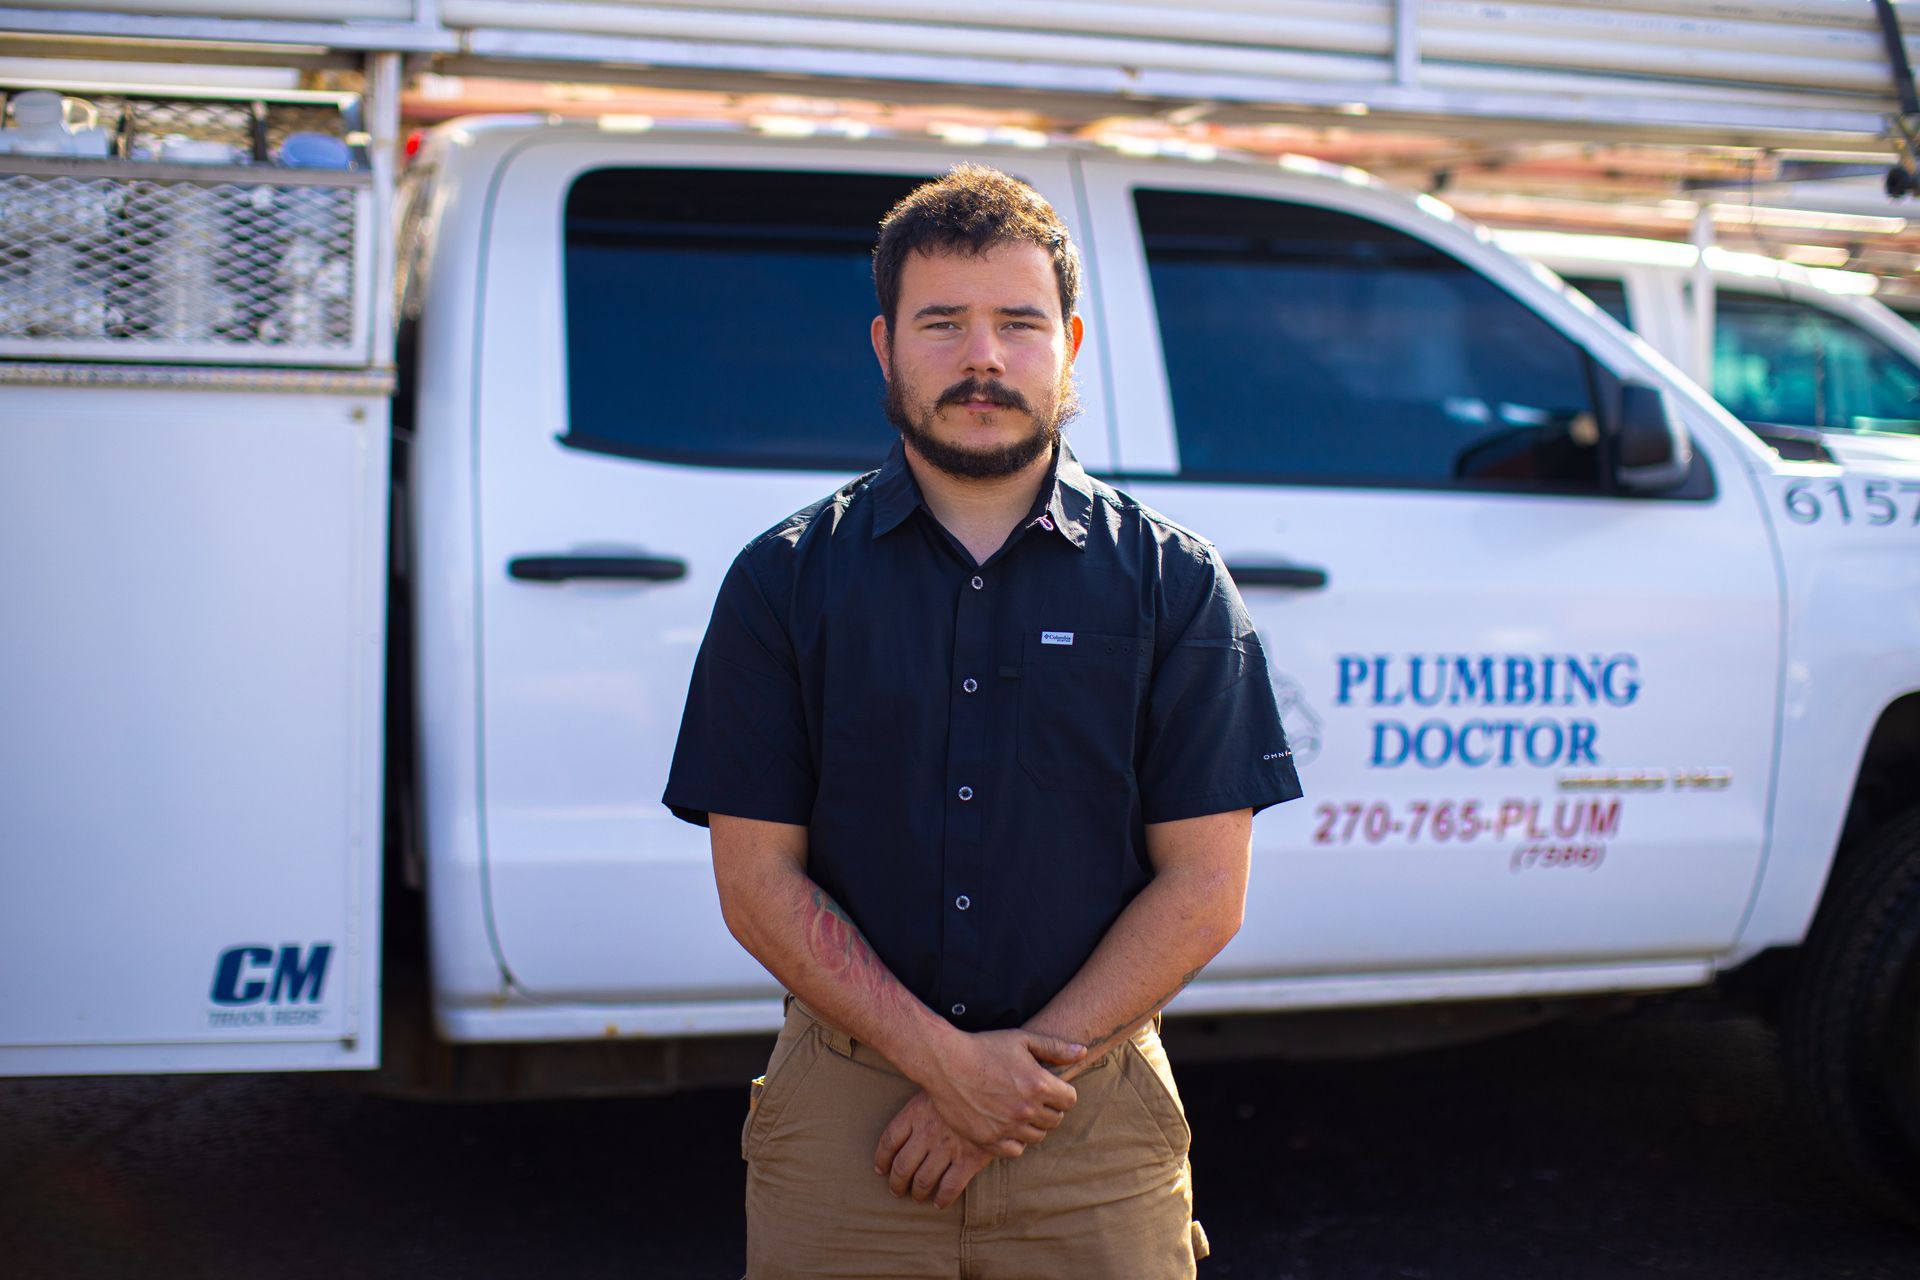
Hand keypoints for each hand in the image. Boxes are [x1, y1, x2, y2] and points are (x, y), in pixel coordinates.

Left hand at [875, 1092, 997, 1208]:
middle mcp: (927, 1133)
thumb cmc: (965, 1083)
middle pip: (902, 1166)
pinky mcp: (968, 1159)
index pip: (889, 1140)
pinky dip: (942, 1199)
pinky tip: (939, 1202)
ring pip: (923, 1180)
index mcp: (915, 1112)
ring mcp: (947, 1148)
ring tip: (917, 1197)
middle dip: (897, 1183)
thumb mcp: (936, 1086)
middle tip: (896, 1190)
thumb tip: (911, 1113)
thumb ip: (922, 1102)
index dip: (882, 1158)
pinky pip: (949, 1187)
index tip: (880, 1169)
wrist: (997, 1089)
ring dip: (917, 1193)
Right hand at [921, 1028, 1083, 1155]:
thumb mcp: (1022, 1040)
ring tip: (1018, 1110)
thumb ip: (1055, 1048)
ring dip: (1033, 1125)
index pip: (1070, 1100)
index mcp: (1039, 1085)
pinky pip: (1015, 1150)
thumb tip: (1082, 1052)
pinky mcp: (989, 1139)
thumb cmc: (984, 1047)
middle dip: (1049, 1109)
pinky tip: (1006, 1125)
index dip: (1062, 1093)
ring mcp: (1007, 1127)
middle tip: (1032, 1098)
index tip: (1050, 1088)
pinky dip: (1015, 1140)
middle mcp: (1026, 1110)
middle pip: (1055, 1120)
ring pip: (1037, 1136)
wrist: (946, 1063)